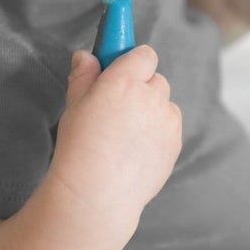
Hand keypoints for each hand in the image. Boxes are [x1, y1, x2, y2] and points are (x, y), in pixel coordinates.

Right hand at [50, 46, 181, 220]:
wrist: (97, 194)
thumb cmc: (79, 149)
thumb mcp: (75, 106)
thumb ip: (84, 76)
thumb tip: (87, 55)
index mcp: (124, 81)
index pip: (143, 55)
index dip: (133, 62)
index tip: (123, 69)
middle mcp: (150, 96)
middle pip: (156, 79)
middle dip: (142, 88)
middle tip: (119, 108)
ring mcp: (166, 120)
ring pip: (164, 104)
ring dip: (152, 110)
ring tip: (127, 135)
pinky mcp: (175, 141)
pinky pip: (171, 126)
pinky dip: (159, 131)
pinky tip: (137, 149)